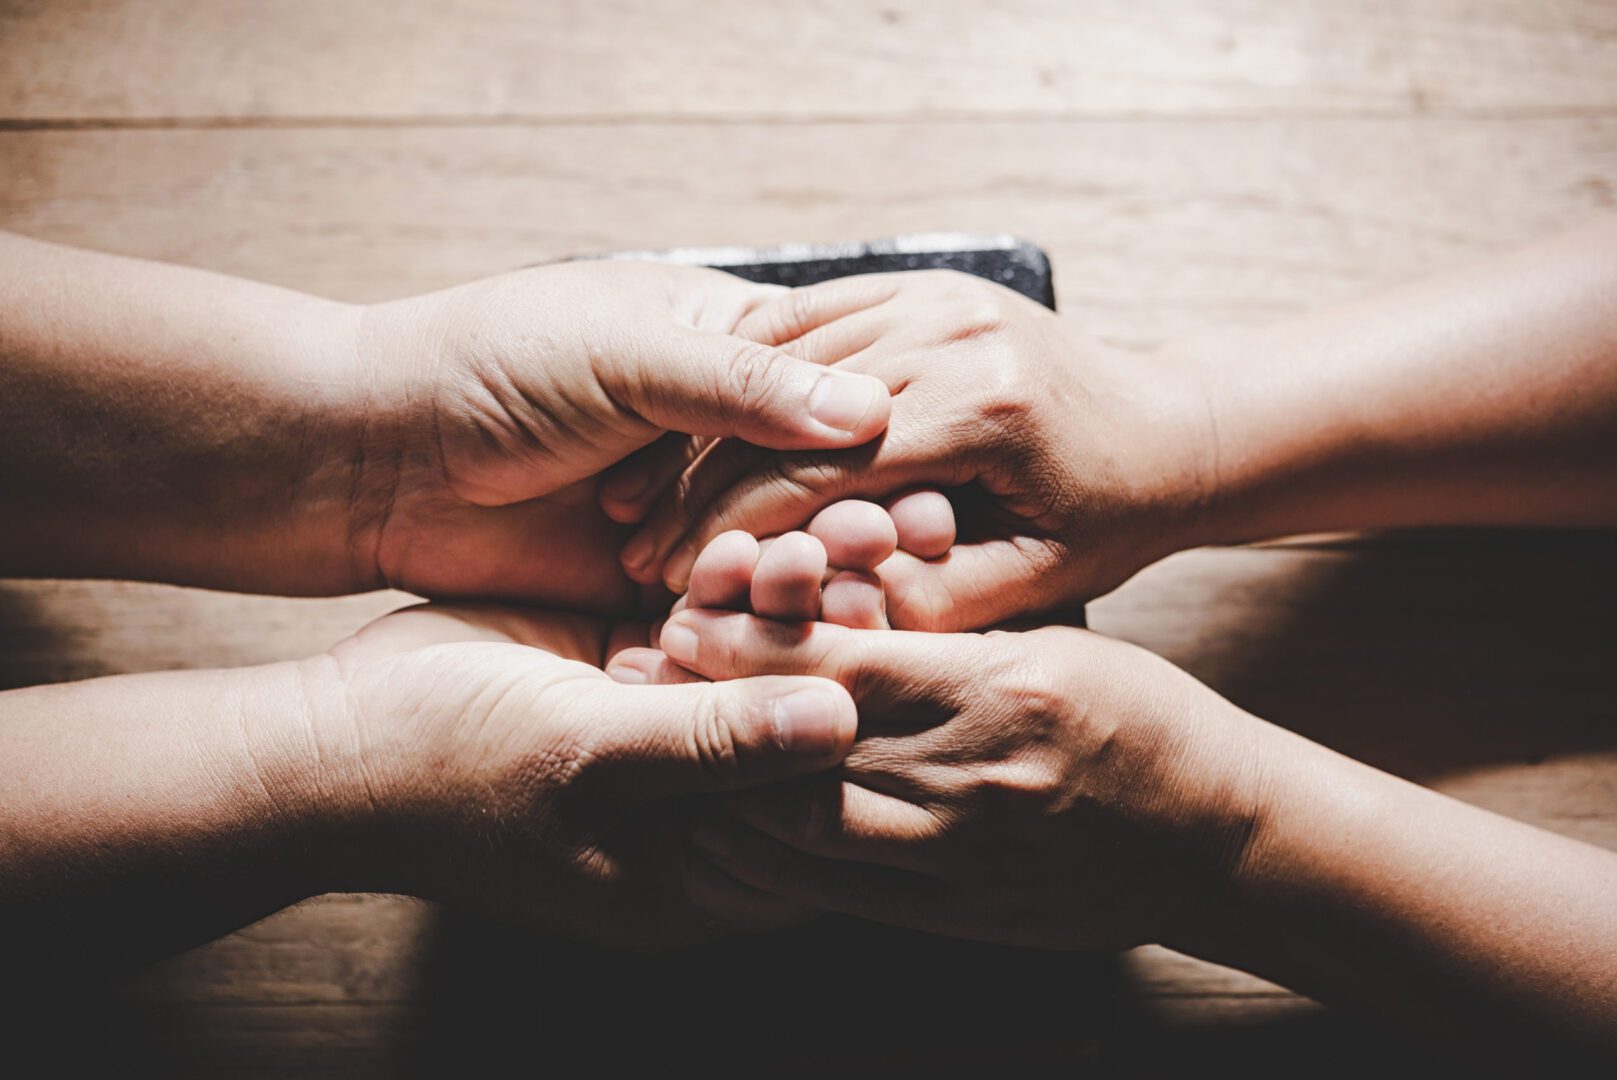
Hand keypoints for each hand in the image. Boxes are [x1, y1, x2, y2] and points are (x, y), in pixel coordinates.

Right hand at [302, 601, 858, 947]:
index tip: (899, 649)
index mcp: (699, 872)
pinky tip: (750, 543)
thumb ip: (710, 743)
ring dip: (790, 606)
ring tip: (811, 546)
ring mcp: (671, 738)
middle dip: (838, 651)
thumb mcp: (582, 755)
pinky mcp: (640, 674)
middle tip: (872, 571)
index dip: (870, 737)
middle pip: (803, 735)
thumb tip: (839, 725)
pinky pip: (712, 629)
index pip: (822, 818)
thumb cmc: (445, 769)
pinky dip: (732, 587)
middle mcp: (699, 810)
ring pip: (763, 670)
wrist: (330, 735)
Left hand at [347, 261, 892, 607]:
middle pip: (822, 486)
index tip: (934, 485)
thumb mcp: (623, 352)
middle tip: (911, 552)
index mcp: (730, 351)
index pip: (835, 396)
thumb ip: (741, 385)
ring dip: (819, 576)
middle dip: (862, 519)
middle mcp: (725, 438)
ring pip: (781, 554)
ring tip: (860, 602)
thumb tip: (873, 407)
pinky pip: (725, 612)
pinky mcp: (656, 589)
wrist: (377, 452)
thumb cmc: (492, 365)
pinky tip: (791, 644)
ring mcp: (694, 517)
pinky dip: (756, 625)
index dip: (885, 442)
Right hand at [621, 270, 1214, 628]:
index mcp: (983, 408)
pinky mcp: (924, 280)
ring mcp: (937, 291)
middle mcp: (954, 330)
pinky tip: (694, 422)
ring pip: (783, 354)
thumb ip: (931, 604)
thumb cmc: (1104, 516)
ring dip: (706, 424)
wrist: (1165, 426)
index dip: (733, 532)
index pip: (819, 471)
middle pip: (786, 410)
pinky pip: (809, 313)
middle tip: (636, 543)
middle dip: (700, 482)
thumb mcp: (1033, 583)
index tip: (673, 580)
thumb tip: (817, 619)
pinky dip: (746, 369)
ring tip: (649, 492)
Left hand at [622, 550, 1266, 951]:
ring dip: (720, 791)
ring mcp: (966, 857)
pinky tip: (718, 832)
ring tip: (655, 754)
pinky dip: (766, 862)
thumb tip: (842, 598)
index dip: (752, 637)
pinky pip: (841, 892)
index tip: (686, 611)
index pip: (845, 660)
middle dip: (711, 714)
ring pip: (806, 829)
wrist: (1218, 837)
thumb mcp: (1056, 635)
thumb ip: (951, 626)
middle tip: (636, 679)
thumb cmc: (1140, 714)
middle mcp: (975, 778)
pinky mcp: (960, 913)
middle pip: (804, 747)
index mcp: (1002, 690)